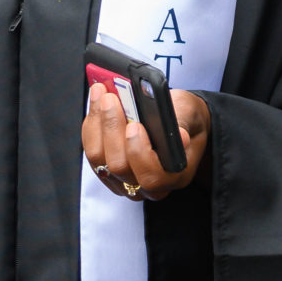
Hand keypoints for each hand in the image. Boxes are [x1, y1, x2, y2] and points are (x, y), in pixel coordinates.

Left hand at [82, 84, 210, 202]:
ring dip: (97, 123)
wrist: (179, 120)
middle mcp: (147, 186)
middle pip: (119, 166)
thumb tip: (179, 136)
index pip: (151, 177)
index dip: (138, 153)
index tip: (135, 125)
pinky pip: (92, 151)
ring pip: (99, 160)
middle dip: (112, 128)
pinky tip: (97, 105)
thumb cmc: (184, 117)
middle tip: (111, 98)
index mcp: (173, 176)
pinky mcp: (106, 170)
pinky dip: (92, 125)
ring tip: (102, 95)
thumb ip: (182, 123)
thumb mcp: (189, 114)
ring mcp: (124, 180)